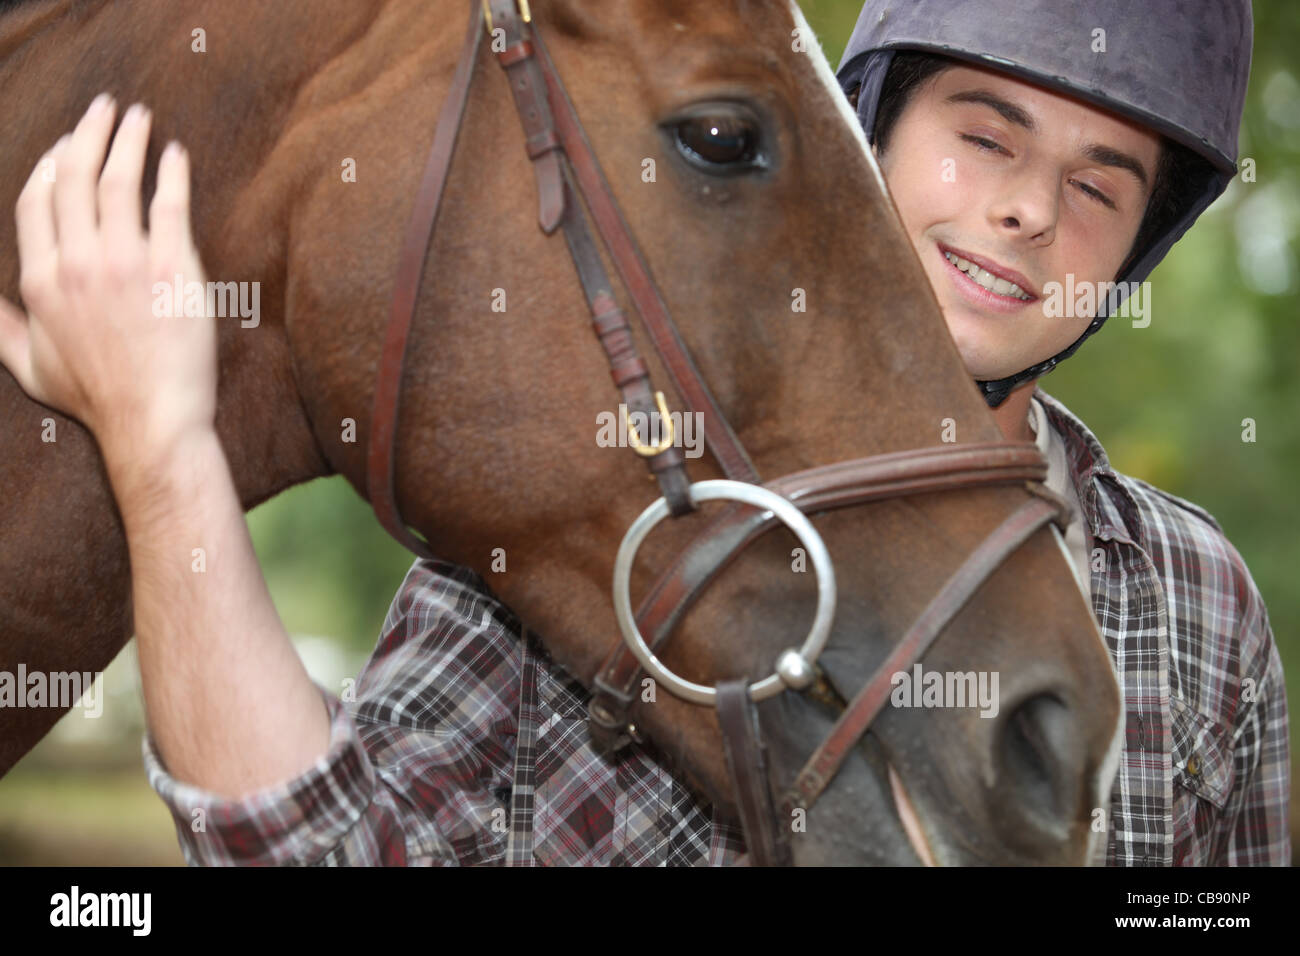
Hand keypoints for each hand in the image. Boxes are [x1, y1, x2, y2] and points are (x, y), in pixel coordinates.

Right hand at [0, 93, 215, 462]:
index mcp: (40, 281)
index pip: (36, 202)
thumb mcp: (29, 368)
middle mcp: (77, 263)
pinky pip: (169, 204)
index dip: (48, 167)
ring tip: (137, 115)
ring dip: (126, 138)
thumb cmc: (95, 401)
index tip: (63, 148)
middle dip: (86, 133)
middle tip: (103, 108)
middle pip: (72, 176)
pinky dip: (171, 172)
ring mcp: (125, 262)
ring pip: (117, 179)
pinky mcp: (172, 267)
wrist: (151, 422)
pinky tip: (175, 154)